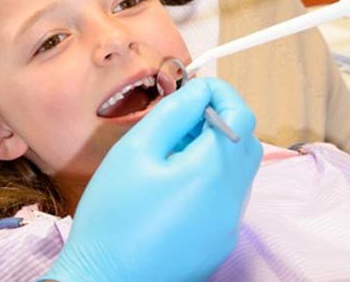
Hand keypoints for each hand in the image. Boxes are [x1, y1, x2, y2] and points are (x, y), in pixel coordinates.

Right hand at [44, 77, 262, 281]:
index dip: (222, 93)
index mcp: (212, 174)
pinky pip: (227, 196)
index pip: (241, 116)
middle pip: (245, 143)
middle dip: (220, 120)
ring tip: (172, 153)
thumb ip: (173, 114)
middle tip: (181, 120)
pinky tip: (175, 183)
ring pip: (238, 170)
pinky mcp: (220, 242)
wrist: (104, 281)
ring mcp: (229, 226)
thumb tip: (199, 92)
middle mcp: (231, 202)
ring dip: (215, 149)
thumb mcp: (135, 151)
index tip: (196, 87)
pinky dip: (212, 176)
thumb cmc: (112, 216)